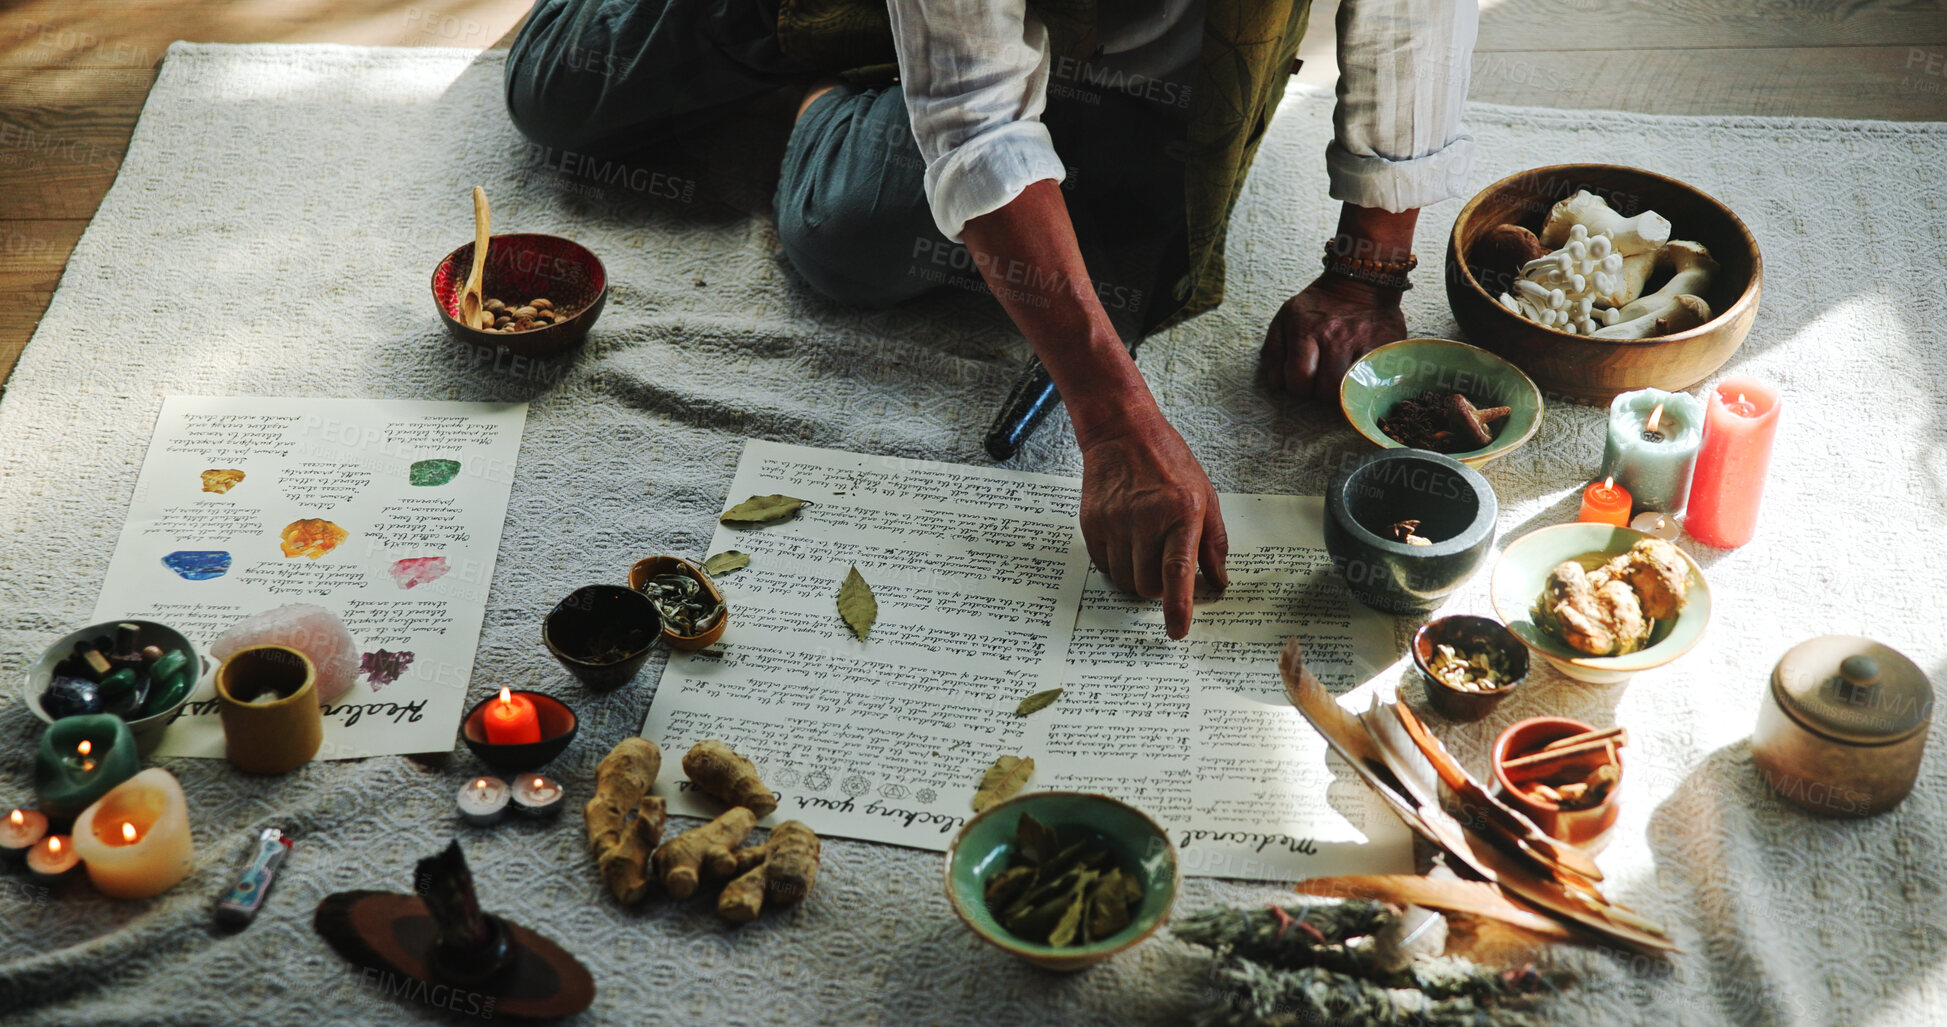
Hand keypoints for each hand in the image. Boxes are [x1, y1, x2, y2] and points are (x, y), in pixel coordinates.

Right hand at [1077, 410, 1228, 639]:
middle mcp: (1145, 519)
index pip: (1178, 570)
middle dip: (1159, 590)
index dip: (1179, 605)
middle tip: (1165, 569)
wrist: (1122, 432)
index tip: (1177, 631)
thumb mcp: (1205, 495)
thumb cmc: (1168, 462)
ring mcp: (1114, 522)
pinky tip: (1126, 541)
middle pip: (1148, 585)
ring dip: (1137, 578)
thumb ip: (1214, 542)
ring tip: (1145, 551)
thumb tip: (1219, 582)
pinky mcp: (1092, 524)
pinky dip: (1117, 565)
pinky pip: (1104, 566)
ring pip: (1124, 581)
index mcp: (1181, 512)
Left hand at [1261, 274, 1407, 403]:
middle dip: (1320, 393)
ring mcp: (1362, 342)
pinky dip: (1364, 385)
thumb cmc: (1319, 306)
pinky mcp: (1385, 346)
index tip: (1302, 382)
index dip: (1298, 388)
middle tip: (1322, 382)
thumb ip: (1274, 351)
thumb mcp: (1286, 317)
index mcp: (1306, 328)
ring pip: (1349, 389)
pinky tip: (1358, 378)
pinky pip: (1373, 380)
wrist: (1361, 282)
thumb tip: (1276, 384)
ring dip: (1342, 393)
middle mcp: (1335, 336)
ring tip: (1339, 381)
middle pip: (1326, 389)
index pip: (1299, 377)